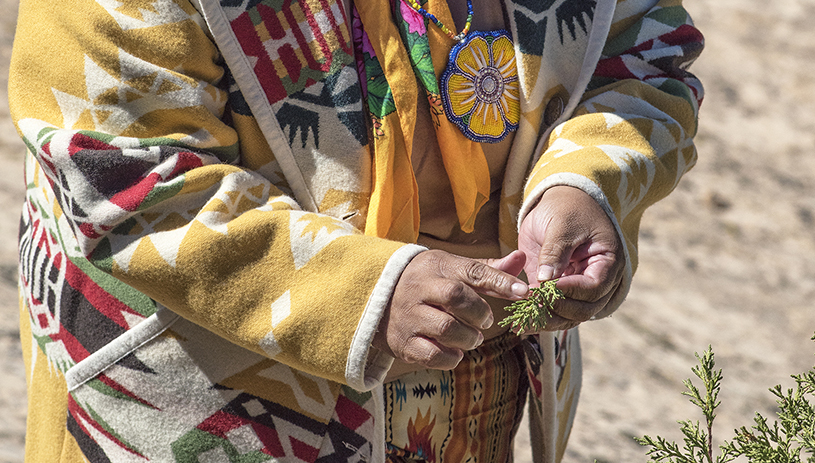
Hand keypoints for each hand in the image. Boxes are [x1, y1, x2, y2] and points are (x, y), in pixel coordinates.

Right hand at [373, 250, 527, 370]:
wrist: (376, 298)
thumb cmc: (427, 283)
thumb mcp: (452, 269)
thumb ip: (488, 270)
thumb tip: (522, 259)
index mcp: (436, 266)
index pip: (472, 271)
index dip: (501, 281)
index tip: (523, 292)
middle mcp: (419, 288)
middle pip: (456, 297)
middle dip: (479, 312)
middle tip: (485, 321)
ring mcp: (409, 316)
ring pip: (446, 328)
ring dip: (469, 337)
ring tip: (472, 337)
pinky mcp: (403, 343)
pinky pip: (432, 355)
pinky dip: (451, 357)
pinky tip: (456, 351)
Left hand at [518, 186, 624, 330]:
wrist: (560, 202)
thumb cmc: (566, 207)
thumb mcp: (562, 225)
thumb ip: (555, 252)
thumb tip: (546, 280)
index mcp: (607, 262)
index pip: (594, 287)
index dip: (571, 291)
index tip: (548, 288)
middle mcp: (598, 280)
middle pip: (584, 309)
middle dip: (558, 311)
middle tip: (532, 306)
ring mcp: (578, 288)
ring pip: (569, 316)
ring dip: (547, 320)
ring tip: (522, 322)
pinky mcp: (560, 291)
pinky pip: (554, 311)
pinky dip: (539, 316)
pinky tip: (520, 321)